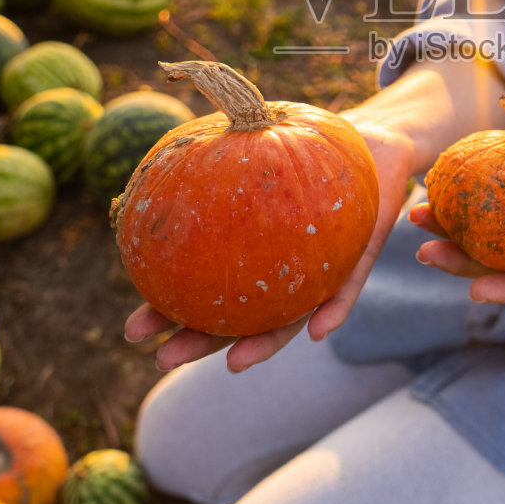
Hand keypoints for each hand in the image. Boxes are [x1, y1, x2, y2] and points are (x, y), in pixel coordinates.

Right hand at [124, 117, 417, 373]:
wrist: (371, 138)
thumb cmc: (307, 148)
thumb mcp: (258, 150)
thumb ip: (220, 163)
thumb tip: (158, 161)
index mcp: (255, 256)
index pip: (209, 293)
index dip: (173, 315)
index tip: (133, 331)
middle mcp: (284, 274)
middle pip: (238, 319)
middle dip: (200, 344)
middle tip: (161, 359)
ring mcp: (322, 271)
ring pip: (290, 319)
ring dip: (263, 345)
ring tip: (233, 365)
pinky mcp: (363, 256)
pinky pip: (347, 288)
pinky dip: (334, 311)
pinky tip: (318, 332)